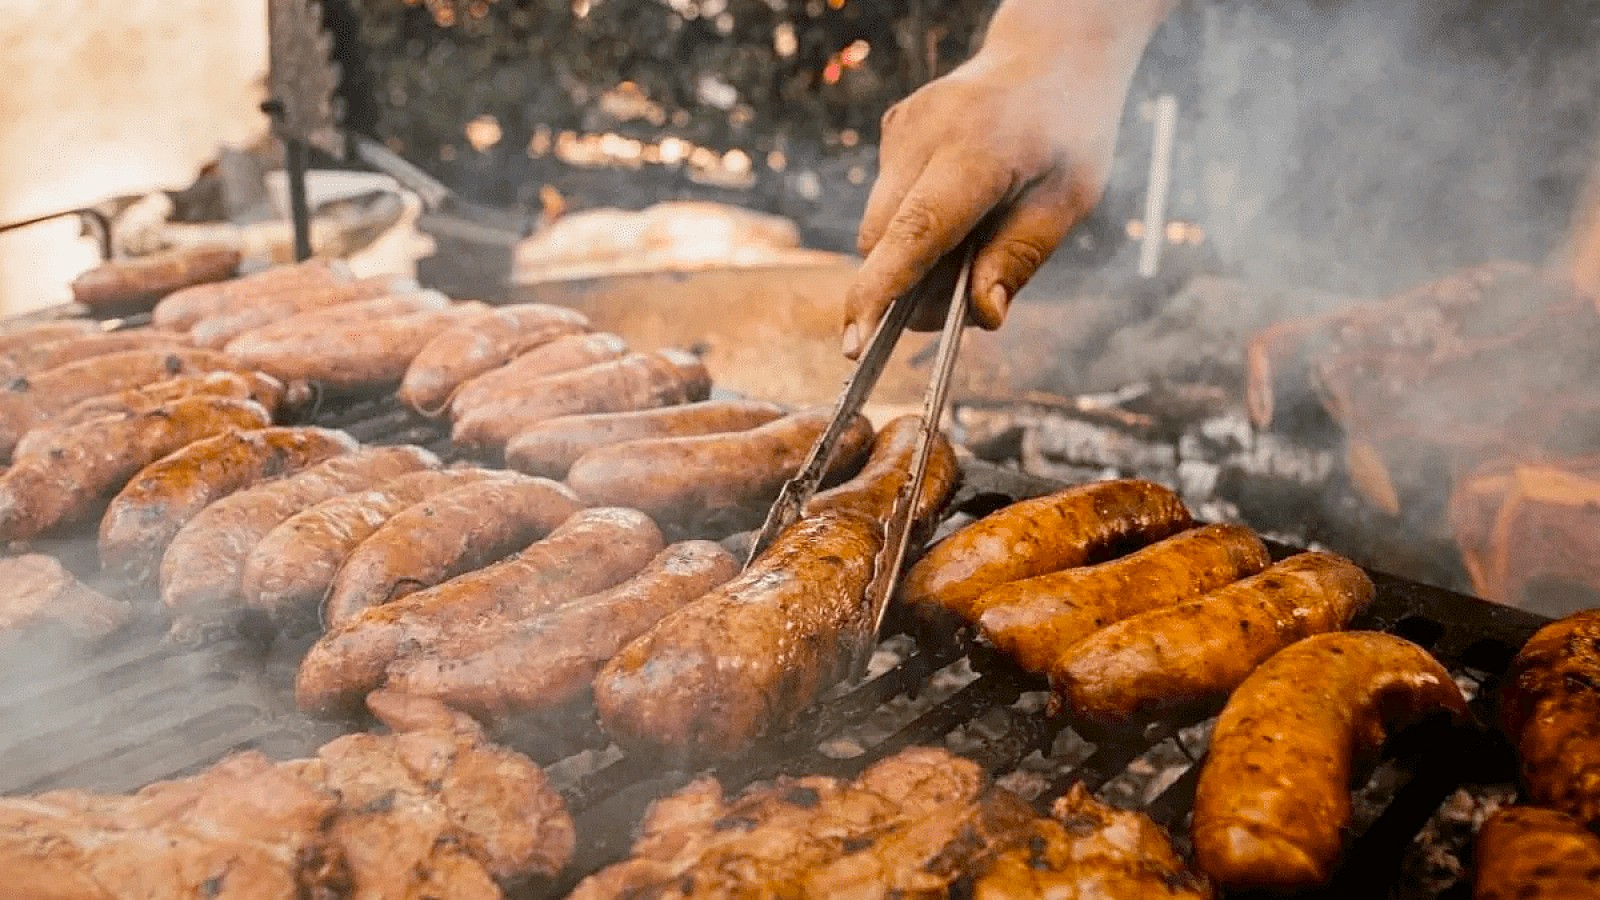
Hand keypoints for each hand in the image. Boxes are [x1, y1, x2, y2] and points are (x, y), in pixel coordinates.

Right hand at [842, 49, 1131, 356]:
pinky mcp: (891, 131)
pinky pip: (887, 202)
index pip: (916, 231)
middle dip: (909, 286)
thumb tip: (982, 317)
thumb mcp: (1068, 200)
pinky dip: (915, 222)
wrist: (1049, 55)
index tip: (856, 342)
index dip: (882, 291)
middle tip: (968, 291)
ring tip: (974, 236)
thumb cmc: (1068, 132)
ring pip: (879, 226)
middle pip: (883, 241)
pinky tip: (961, 202)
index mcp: (977, 150)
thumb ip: (1020, 258)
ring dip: (914, 253)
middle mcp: (925, 133)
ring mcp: (900, 128)